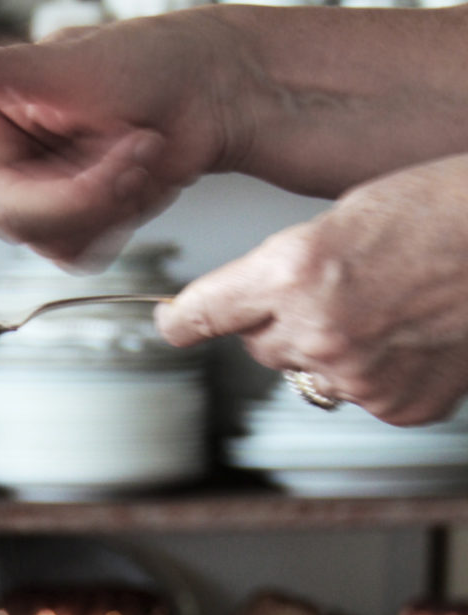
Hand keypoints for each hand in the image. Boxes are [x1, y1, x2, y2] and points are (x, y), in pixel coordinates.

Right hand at [0, 16, 243, 267]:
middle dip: (72, 192)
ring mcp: (34, 194)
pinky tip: (139, 175)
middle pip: (2, 218)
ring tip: (141, 147)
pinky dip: (119, 219)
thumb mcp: (67, 63)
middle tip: (131, 146)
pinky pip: (77, 253)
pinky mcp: (71, 223)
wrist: (212, 94)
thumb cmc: (141, 59)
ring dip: (106, 200)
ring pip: (44, 239)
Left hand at [156, 154, 467, 424]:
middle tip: (339, 287)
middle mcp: (318, 330)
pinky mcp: (397, 405)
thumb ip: (290, 268)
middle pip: (259, 346)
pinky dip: (381, 372)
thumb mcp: (345, 216)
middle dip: (281, 322)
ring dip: (333, 348)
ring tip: (390, 305)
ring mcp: (359, 375)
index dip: (183, 319)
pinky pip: (363, 394)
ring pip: (311, 373)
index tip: (173, 324)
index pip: (202, 314)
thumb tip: (255, 309)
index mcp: (295, 270)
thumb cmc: (446, 209)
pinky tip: (416, 333)